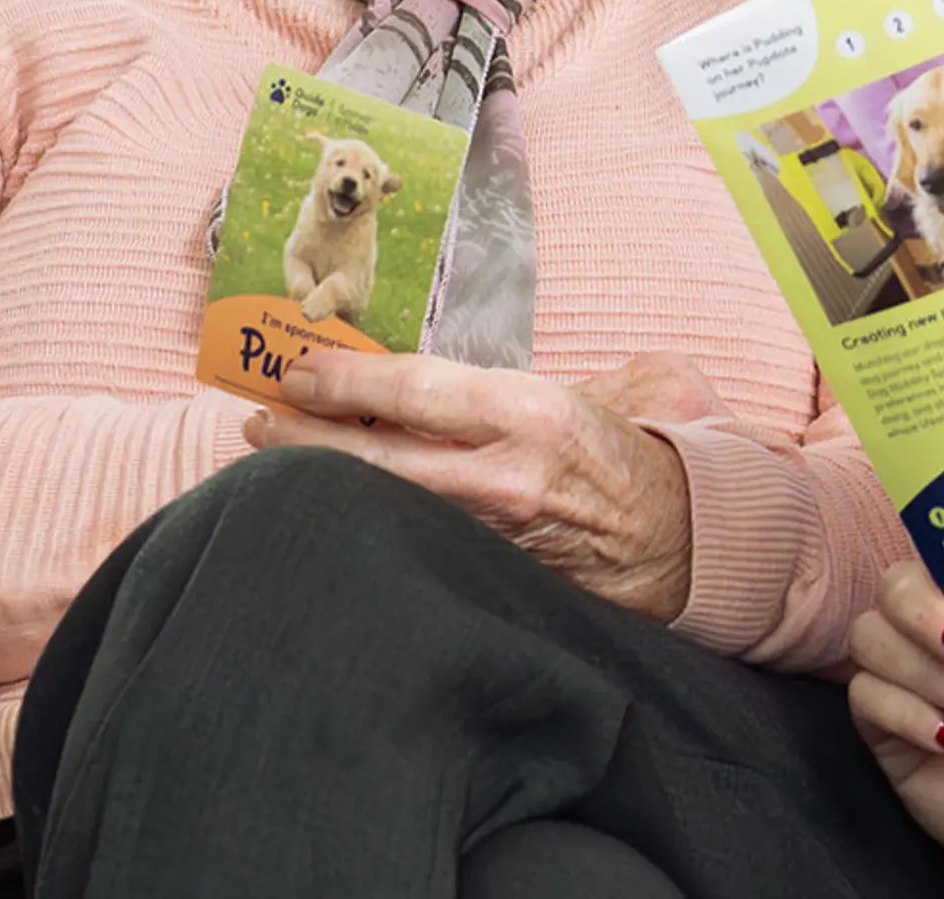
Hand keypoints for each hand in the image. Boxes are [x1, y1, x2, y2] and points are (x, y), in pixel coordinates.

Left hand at [244, 348, 695, 621]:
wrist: (689, 545)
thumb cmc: (640, 454)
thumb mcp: (597, 385)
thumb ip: (517, 384)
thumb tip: (432, 380)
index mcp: (530, 412)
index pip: (411, 388)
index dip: (340, 378)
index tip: (292, 368)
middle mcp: (502, 474)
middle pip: (373, 455)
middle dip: (303, 437)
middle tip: (254, 419)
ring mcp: (490, 534)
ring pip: (381, 503)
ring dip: (324, 480)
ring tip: (274, 457)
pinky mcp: (487, 575)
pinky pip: (410, 540)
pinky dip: (368, 517)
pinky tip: (336, 504)